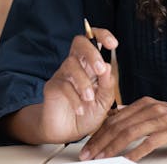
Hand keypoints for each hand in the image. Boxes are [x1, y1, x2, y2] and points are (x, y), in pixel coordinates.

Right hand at [40, 28, 118, 142]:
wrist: (69, 132)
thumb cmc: (89, 113)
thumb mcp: (104, 100)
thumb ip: (107, 84)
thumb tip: (108, 66)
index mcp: (92, 64)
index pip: (94, 39)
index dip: (102, 35)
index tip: (114, 44)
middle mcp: (77, 64)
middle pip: (79, 43)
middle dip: (91, 53)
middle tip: (100, 70)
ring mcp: (63, 74)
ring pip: (71, 64)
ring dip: (83, 82)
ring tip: (89, 99)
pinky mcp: (52, 86)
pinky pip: (63, 85)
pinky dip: (74, 98)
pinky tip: (80, 110)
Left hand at [79, 97, 166, 160]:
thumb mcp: (161, 113)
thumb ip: (140, 114)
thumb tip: (118, 115)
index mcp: (147, 103)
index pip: (116, 118)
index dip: (99, 133)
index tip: (87, 146)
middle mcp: (153, 108)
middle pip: (119, 125)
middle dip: (100, 142)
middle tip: (88, 155)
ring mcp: (163, 119)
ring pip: (130, 133)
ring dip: (112, 148)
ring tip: (101, 159)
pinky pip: (149, 143)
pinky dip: (135, 153)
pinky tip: (126, 161)